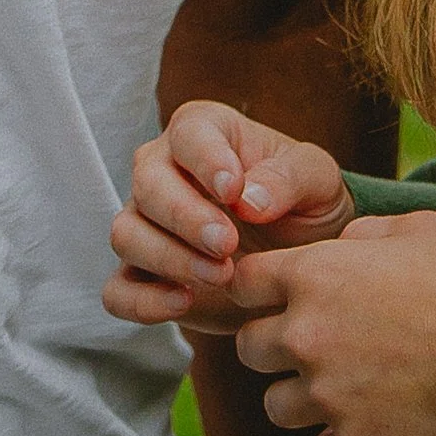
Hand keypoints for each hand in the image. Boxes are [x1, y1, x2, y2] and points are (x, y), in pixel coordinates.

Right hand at [104, 98, 352, 333]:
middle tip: (228, 245)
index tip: (234, 191)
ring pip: (126, 234)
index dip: (206, 160)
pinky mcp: (145, 275)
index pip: (188, 133)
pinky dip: (143, 301)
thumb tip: (251, 199)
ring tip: (222, 276)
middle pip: (147, 183)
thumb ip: (290, 177)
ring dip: (169, 258)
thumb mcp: (317, 180)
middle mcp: (164, 170)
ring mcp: (147, 224)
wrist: (300, 259)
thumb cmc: (305, 204)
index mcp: (206, 131)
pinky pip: (118, 290)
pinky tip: (184, 303)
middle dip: (186, 217)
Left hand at [232, 211, 435, 435]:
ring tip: (344, 395)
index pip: (244, 281)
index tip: (280, 297)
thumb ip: (366, 233)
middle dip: (277, 347)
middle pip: (249, 348)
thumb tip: (345, 243)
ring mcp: (328, 396)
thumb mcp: (421, 229)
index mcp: (315, 275)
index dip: (260, 288)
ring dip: (303, 402)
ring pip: (276, 408)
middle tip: (319, 347)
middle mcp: (307, 335)